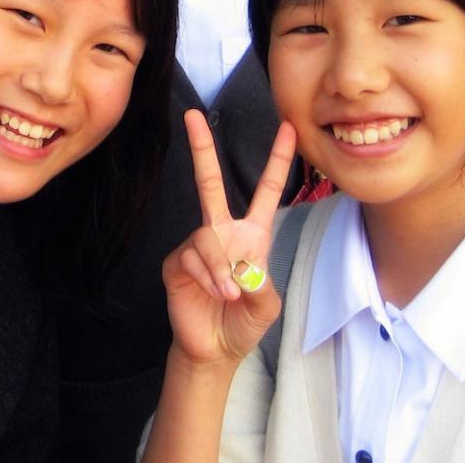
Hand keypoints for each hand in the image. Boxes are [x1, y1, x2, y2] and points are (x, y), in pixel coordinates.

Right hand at [162, 114, 296, 366]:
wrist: (215, 349)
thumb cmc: (244, 322)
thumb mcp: (268, 304)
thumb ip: (261, 282)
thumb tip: (240, 265)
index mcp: (251, 236)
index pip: (266, 192)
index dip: (277, 160)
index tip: (288, 128)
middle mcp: (221, 233)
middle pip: (210, 184)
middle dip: (201, 149)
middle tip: (191, 115)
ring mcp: (196, 245)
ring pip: (208, 239)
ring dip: (222, 270)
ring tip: (229, 295)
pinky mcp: (176, 262)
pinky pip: (192, 258)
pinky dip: (209, 278)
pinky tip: (215, 294)